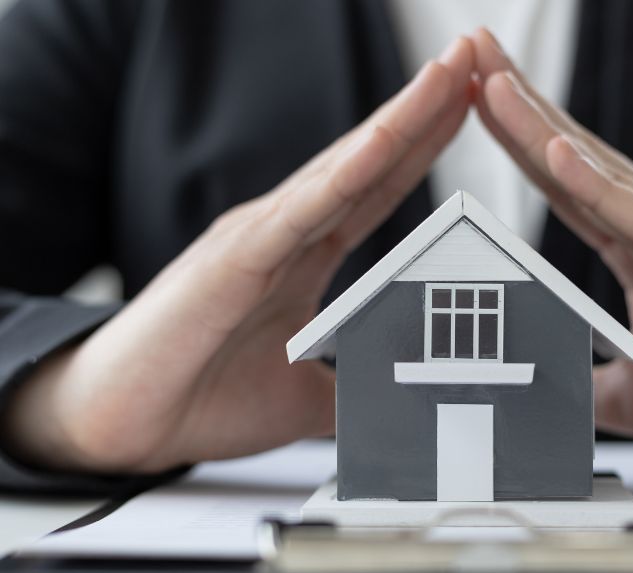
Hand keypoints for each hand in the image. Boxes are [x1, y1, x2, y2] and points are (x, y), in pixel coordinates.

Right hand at [1, 38, 475, 473]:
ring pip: (343, 168)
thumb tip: (404, 398)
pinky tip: (385, 140)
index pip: (378, 190)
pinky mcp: (235, 257)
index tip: (471, 111)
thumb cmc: (205, 398)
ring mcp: (262, 236)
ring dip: (400, 120)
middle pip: (370, 160)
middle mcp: (287, 231)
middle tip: (477, 59)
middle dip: (425, 110)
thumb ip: (357, 387)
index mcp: (305, 255)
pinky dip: (345, 173)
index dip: (425, 149)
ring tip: (449, 73)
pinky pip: (301, 210)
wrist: (127, 425)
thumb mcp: (308, 397)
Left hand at [471, 29, 632, 474]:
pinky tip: (556, 153)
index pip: (566, 186)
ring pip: (601, 176)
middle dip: (519, 107)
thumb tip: (545, 384)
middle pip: (575, 160)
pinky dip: (598, 187)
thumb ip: (586, 381)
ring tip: (492, 81)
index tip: (473, 100)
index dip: (519, 143)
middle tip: (472, 52)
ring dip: (542, 129)